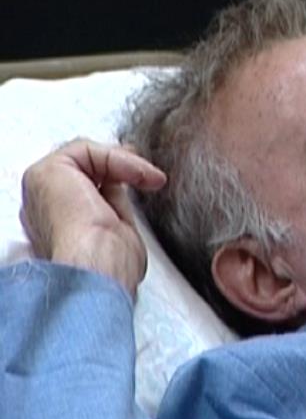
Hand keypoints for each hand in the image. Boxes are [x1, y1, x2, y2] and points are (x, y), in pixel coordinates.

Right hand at [20, 139, 166, 296]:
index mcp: (58, 225)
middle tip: (148, 172)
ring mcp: (41, 188)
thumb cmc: (108, 266)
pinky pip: (85, 149)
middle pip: (84, 169)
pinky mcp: (46, 171)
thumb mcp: (117, 233)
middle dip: (119, 163)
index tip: (145, 178)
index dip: (116, 177)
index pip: (86, 189)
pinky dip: (117, 158)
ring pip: (85, 156)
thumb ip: (113, 208)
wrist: (95, 269)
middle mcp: (44, 205)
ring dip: (124, 162)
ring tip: (150, 178)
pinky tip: (139, 175)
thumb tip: (121, 189)